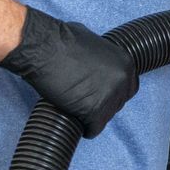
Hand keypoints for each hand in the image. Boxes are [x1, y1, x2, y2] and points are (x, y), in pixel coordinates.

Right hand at [0, 9, 138, 137]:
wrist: (42, 48)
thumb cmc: (60, 40)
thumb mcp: (92, 42)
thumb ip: (103, 58)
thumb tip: (99, 67)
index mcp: (125, 62)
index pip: (128, 87)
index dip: (111, 93)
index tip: (98, 95)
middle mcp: (123, 79)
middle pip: (118, 103)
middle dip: (103, 104)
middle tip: (86, 104)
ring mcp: (110, 95)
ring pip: (106, 117)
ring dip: (93, 117)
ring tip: (78, 112)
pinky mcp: (94, 110)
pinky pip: (94, 128)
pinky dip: (86, 129)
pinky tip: (77, 123)